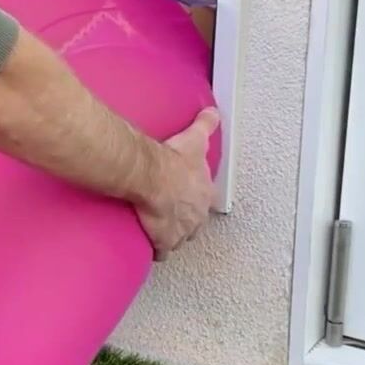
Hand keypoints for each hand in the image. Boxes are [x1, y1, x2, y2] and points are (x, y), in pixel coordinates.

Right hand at [134, 108, 219, 260]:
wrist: (153, 178)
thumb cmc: (174, 162)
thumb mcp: (195, 139)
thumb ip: (206, 125)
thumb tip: (213, 112)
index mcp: (205, 194)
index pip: (206, 201)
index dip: (197, 200)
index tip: (189, 198)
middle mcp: (197, 216)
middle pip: (195, 223)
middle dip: (187, 221)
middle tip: (174, 215)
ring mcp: (181, 231)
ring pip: (181, 239)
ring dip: (174, 236)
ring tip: (163, 231)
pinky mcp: (164, 241)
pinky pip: (162, 251)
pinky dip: (158, 250)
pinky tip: (152, 247)